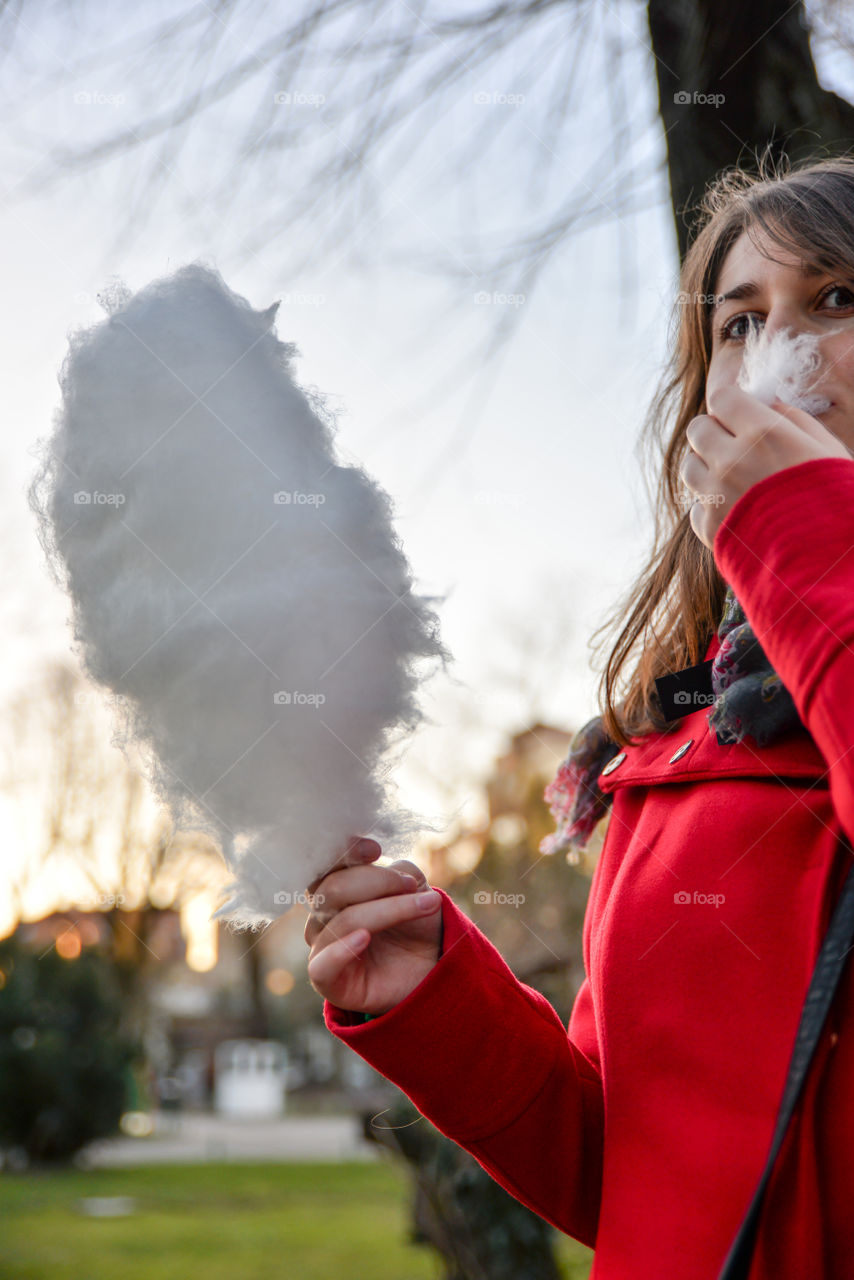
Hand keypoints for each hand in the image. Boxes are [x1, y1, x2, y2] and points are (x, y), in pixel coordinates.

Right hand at [304, 835, 441, 1015]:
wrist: (431, 963)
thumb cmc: (415, 921)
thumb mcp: (412, 886)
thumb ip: (397, 873)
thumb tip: (390, 874)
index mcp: (334, 887)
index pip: (324, 865)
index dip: (344, 853)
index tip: (375, 850)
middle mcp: (322, 916)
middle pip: (332, 890)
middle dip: (376, 882)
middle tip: (411, 884)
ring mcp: (323, 947)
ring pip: (342, 922)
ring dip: (387, 910)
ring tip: (425, 906)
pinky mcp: (328, 981)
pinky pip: (322, 966)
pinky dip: (341, 950)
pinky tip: (364, 938)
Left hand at [681, 384, 852, 550]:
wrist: (825, 563)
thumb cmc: (836, 501)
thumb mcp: (827, 449)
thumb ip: (793, 420)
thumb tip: (767, 404)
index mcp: (763, 434)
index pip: (721, 399)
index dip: (729, 403)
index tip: (738, 412)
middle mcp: (731, 461)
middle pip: (697, 429)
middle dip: (713, 430)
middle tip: (733, 443)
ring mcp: (715, 495)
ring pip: (689, 466)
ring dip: (706, 466)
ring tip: (733, 478)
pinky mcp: (708, 527)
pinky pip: (695, 505)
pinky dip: (709, 505)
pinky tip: (735, 510)